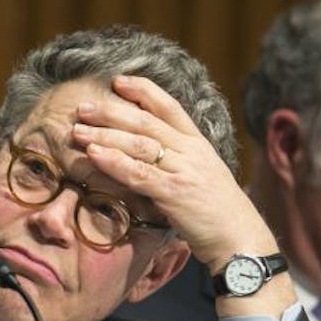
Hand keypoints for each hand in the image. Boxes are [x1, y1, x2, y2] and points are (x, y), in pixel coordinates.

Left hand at [69, 75, 293, 316]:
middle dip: (111, 112)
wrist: (241, 239)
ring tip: (78, 131)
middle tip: (82, 108)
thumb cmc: (216, 213)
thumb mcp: (199, 176)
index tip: (117, 81)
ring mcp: (185, 170)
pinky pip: (139, 173)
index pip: (169, 106)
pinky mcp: (175, 193)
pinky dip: (114, 162)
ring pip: (139, 144)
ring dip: (105, 135)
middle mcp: (192, 151)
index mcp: (198, 143)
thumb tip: (144, 153)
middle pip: (146, 122)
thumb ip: (177, 161)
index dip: (143, 90)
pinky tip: (93, 155)